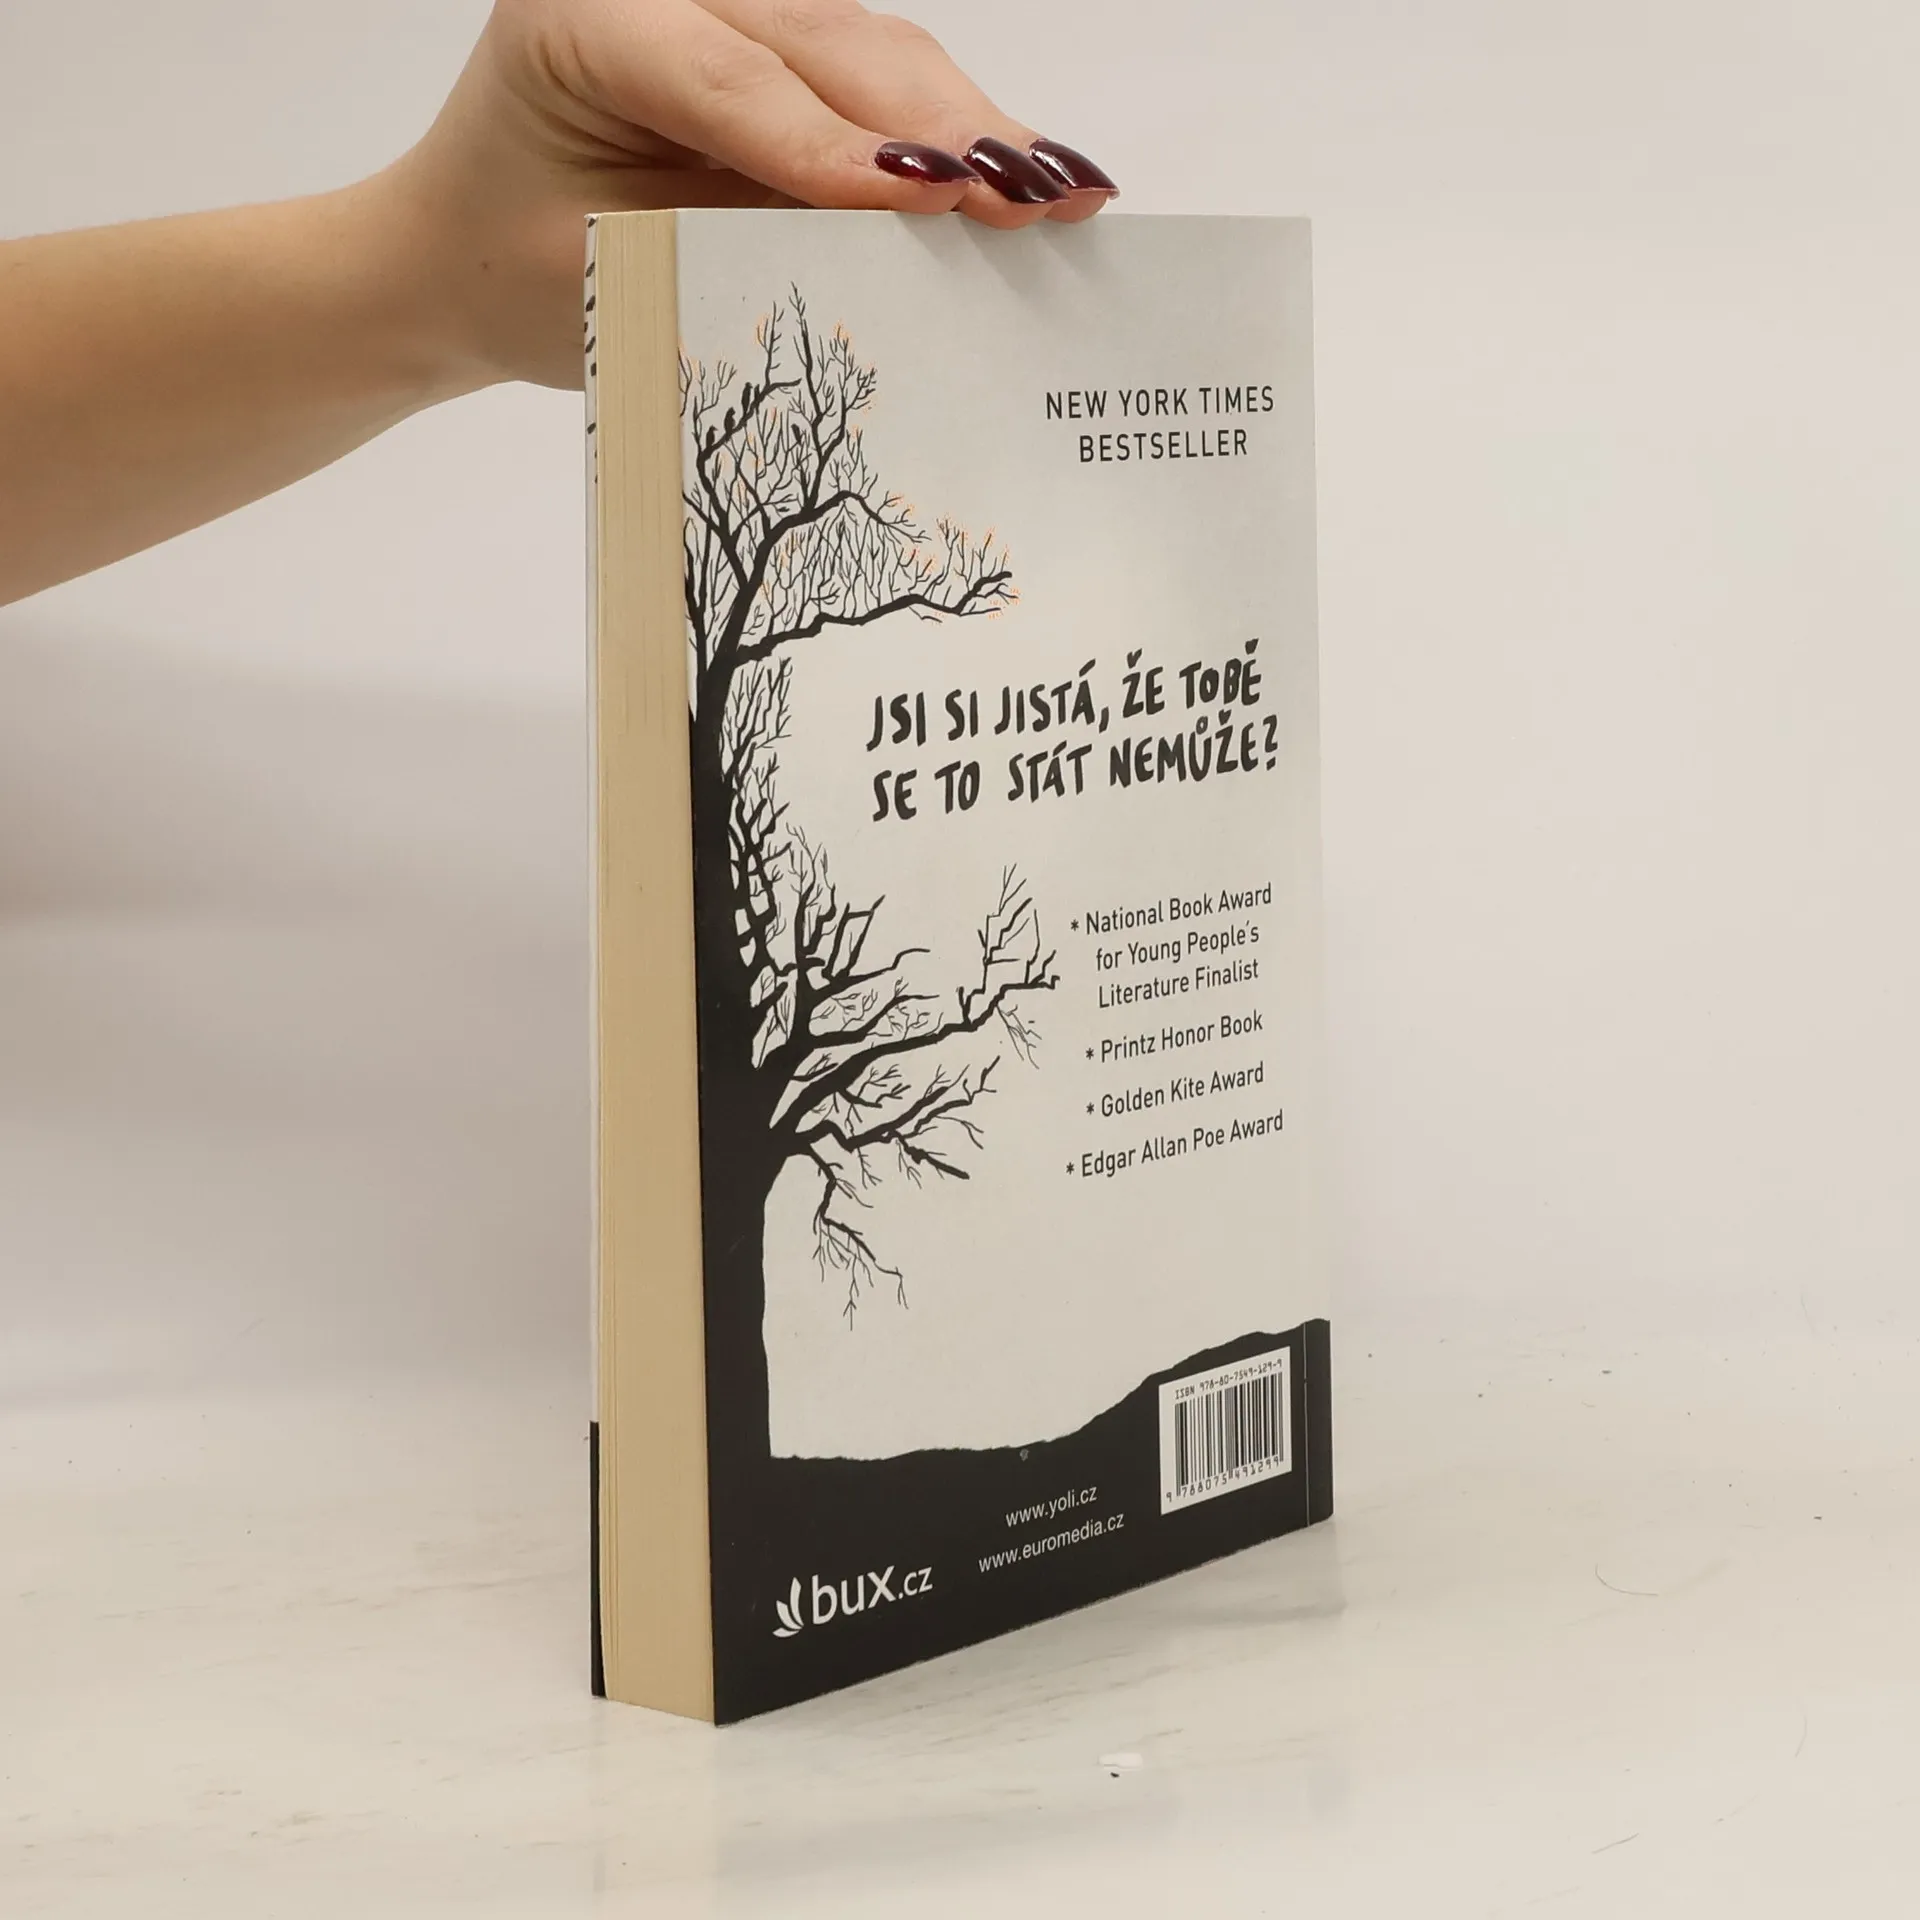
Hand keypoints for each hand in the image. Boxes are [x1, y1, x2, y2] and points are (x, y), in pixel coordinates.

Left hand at [389, 0, 1117, 389]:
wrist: (463, 257)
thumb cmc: (517, 277)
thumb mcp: (609, 283)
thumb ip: (731, 249)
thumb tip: (888, 253)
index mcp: (583, 21)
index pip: (730, 80)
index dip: (836, 147)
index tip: (934, 205)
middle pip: (826, 47)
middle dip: (938, 131)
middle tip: (1038, 197)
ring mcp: (725, 5)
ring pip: (869, 49)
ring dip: (967, 127)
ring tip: (1060, 191)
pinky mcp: (772, 44)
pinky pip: (872, 75)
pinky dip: (946, 132)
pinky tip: (1022, 173)